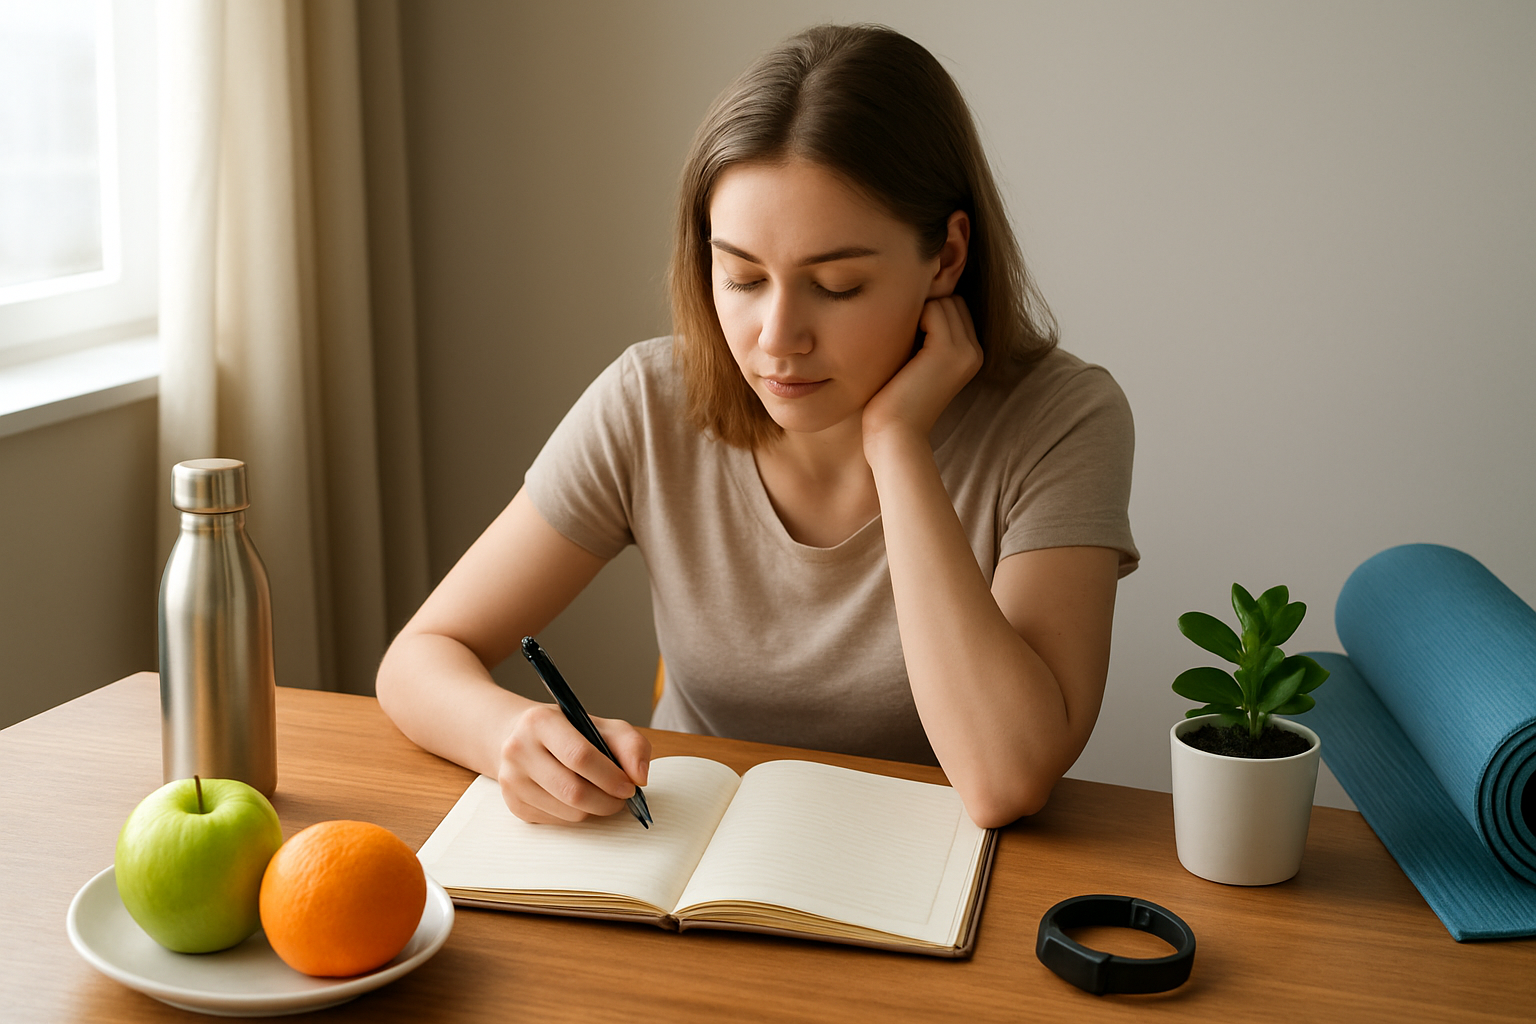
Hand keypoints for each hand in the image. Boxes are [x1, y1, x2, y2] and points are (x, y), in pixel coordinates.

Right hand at [495, 704, 651, 823]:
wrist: (521, 737)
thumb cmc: (568, 731)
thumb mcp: (601, 725)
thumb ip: (631, 745)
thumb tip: (640, 777)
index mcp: (540, 722)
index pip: (579, 756)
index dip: (610, 776)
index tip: (630, 786)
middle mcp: (518, 750)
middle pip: (573, 791)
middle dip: (607, 801)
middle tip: (622, 798)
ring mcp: (512, 780)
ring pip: (568, 812)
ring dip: (595, 810)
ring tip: (604, 796)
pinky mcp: (514, 804)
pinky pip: (558, 822)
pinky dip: (577, 815)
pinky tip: (580, 799)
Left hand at [861, 296, 982, 458]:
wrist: (896, 434)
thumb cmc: (896, 401)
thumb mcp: (916, 362)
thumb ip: (925, 336)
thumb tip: (914, 299)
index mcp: (971, 356)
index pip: (956, 307)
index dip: (929, 313)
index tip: (907, 335)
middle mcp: (974, 352)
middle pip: (951, 300)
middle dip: (925, 309)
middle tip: (901, 337)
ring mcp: (964, 351)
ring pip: (943, 301)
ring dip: (916, 313)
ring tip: (900, 344)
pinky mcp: (947, 351)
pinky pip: (932, 308)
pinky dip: (911, 318)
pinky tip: (899, 344)